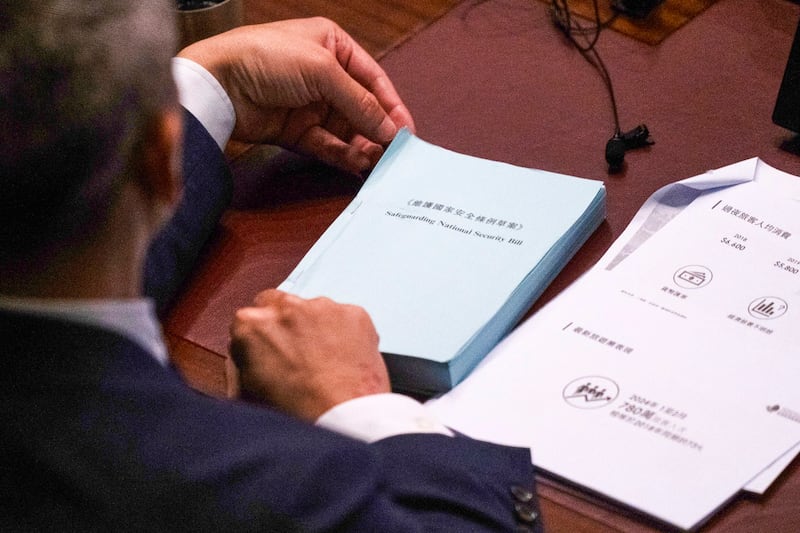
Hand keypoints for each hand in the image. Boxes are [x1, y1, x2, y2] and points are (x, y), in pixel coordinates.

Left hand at [178, 17, 415, 173]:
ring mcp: (308, 103)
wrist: (217, 84)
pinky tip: (356, 164)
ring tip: (375, 162)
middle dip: (378, 131)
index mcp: (333, 45)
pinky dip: (342, 155)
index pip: (373, 79)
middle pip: (361, 108)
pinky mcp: (294, 130)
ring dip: (362, 146)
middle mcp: (323, 74)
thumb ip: (360, 102)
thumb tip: (390, 130)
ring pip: (346, 130)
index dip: (392, 106)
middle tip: (394, 155)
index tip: (407, 133)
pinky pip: (326, 145)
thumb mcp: (322, 71)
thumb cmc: (266, 59)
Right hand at [230, 289, 390, 420]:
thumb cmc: (298, 413)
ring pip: (315, 310)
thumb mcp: (247, 392)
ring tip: (326, 363)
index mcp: (250, 323)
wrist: (345, 420)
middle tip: (298, 356)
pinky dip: (346, 334)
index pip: (248, 318)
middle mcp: (286, 306)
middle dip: (287, 325)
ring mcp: (324, 307)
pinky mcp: (355, 313)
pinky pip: (346, 319)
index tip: (269, 351)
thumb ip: (242, 360)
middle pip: (281, 305)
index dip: (260, 338)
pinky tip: (345, 360)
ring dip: (317, 328)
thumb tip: (246, 350)